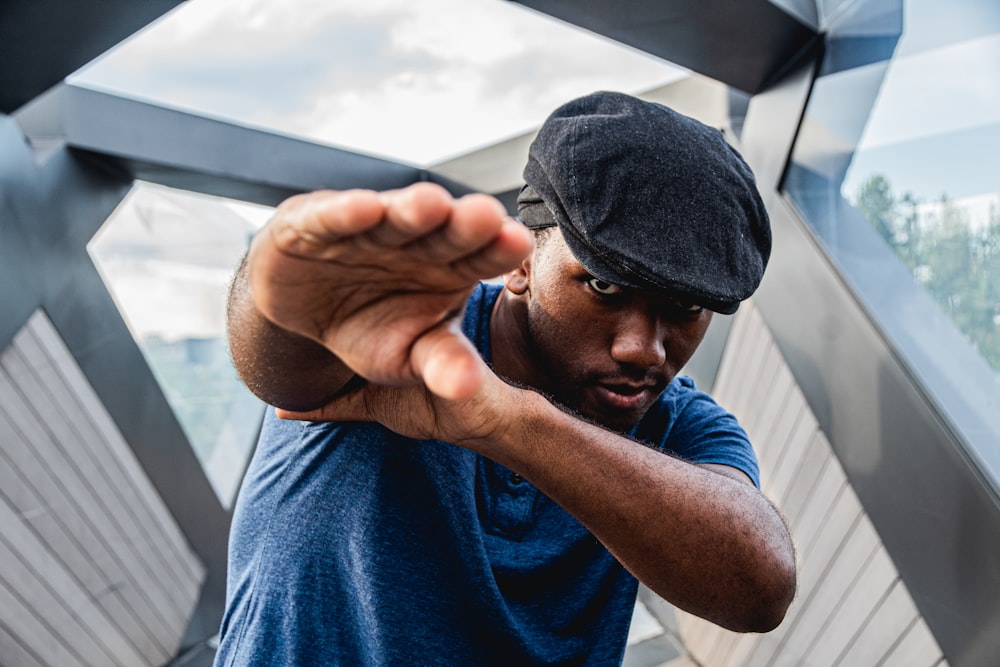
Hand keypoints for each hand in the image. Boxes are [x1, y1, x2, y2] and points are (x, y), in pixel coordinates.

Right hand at [247, 182, 531, 399]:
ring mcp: (368, 227)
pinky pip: (332, 218)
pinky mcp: (314, 223)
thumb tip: (467, 387)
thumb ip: (443, 364)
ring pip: (394, 216)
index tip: (517, 242)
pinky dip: (346, 213)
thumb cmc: (371, 329)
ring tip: (431, 205)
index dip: (498, 248)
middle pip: (446, 230)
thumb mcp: (409, 356)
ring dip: (411, 209)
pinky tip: (365, 209)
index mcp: (451, 266)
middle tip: (487, 215)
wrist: (306, 315)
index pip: (482, 256)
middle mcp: (416, 238)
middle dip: (464, 223)